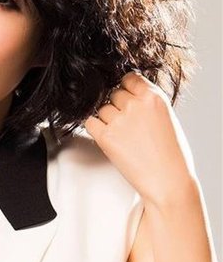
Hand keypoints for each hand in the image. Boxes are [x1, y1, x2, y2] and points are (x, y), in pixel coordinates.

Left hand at [83, 71, 196, 206]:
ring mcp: (119, 120)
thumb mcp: (166, 117)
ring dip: (107, 120)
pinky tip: (108, 138)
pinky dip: (95, 129)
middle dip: (117, 106)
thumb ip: (146, 102)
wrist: (168, 183)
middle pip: (114, 94)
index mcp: (154, 97)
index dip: (126, 89)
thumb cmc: (171, 155)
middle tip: (128, 125)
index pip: (129, 78)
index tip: (127, 99)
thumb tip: (126, 91)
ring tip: (124, 137)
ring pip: (102, 109)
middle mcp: (136, 105)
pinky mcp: (106, 136)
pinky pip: (90, 122)